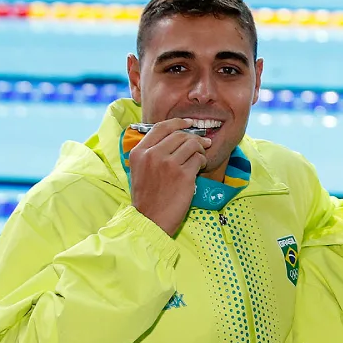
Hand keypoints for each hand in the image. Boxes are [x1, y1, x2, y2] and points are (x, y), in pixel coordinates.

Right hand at [129, 119, 211, 235]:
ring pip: (192, 145)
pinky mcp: (184, 175)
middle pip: (180, 135)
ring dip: (200, 150)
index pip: (161, 127)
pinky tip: (199, 169)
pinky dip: (203, 162)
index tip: (189, 123)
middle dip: (194, 138)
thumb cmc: (148, 196)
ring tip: (200, 159)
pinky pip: (199, 159)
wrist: (150, 219)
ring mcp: (168, 164)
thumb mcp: (140, 170)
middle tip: (203, 144)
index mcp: (139, 152)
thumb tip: (175, 137)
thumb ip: (152, 152)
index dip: (178, 123)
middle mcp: (152, 155)